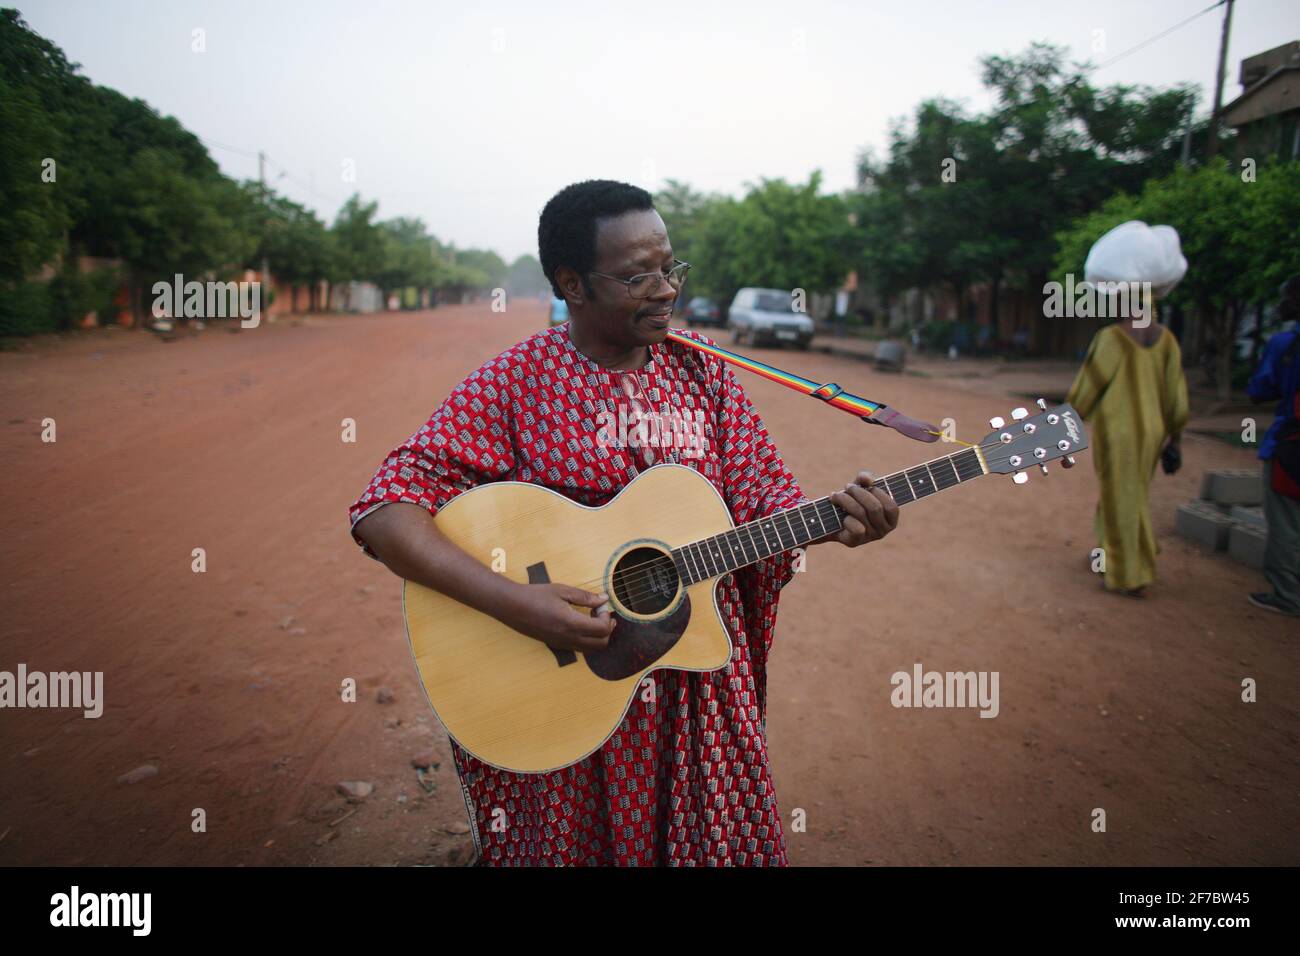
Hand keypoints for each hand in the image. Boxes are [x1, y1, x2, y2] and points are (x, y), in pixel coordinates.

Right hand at [499, 582, 615, 653]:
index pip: (602, 629)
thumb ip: (586, 597)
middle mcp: (568, 638)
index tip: (600, 605)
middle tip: (601, 613)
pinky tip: (579, 623)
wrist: (512, 606)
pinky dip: (587, 639)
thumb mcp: (563, 591)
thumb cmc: (535, 595)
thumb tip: (604, 599)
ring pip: (590, 649)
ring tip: (592, 618)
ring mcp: (561, 644)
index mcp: (571, 623)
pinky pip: (578, 648)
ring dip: (598, 636)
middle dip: (607, 629)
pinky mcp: (556, 645)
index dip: (607, 617)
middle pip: (601, 644)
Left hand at [829, 471, 898, 546]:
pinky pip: (856, 528)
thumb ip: (865, 479)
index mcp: (890, 519)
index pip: (891, 507)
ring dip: (846, 500)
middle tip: (847, 486)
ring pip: (862, 514)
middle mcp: (883, 531)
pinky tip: (840, 516)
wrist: (828, 519)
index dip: (879, 493)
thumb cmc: (850, 501)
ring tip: (836, 495)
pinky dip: (846, 518)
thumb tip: (867, 479)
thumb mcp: (859, 487)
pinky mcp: (855, 542)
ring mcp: (869, 538)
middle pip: (875, 508)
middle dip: (859, 493)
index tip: (867, 484)